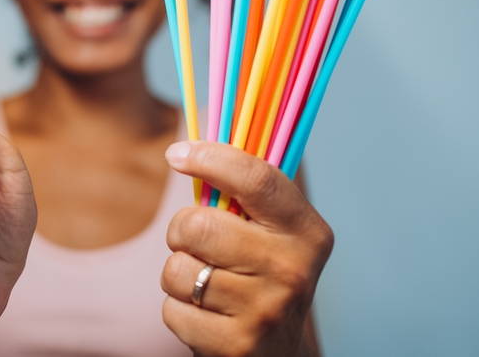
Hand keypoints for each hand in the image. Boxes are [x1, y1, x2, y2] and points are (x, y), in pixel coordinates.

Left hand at [161, 142, 332, 356]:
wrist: (282, 355)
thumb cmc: (265, 274)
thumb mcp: (274, 231)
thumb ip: (245, 189)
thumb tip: (188, 143)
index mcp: (306, 230)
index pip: (255, 179)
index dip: (210, 158)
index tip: (178, 154)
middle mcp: (292, 269)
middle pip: (198, 226)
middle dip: (181, 230)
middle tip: (195, 241)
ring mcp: (265, 310)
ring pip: (178, 270)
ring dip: (178, 274)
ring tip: (205, 281)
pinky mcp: (236, 345)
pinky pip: (172, 311)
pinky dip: (178, 310)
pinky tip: (205, 313)